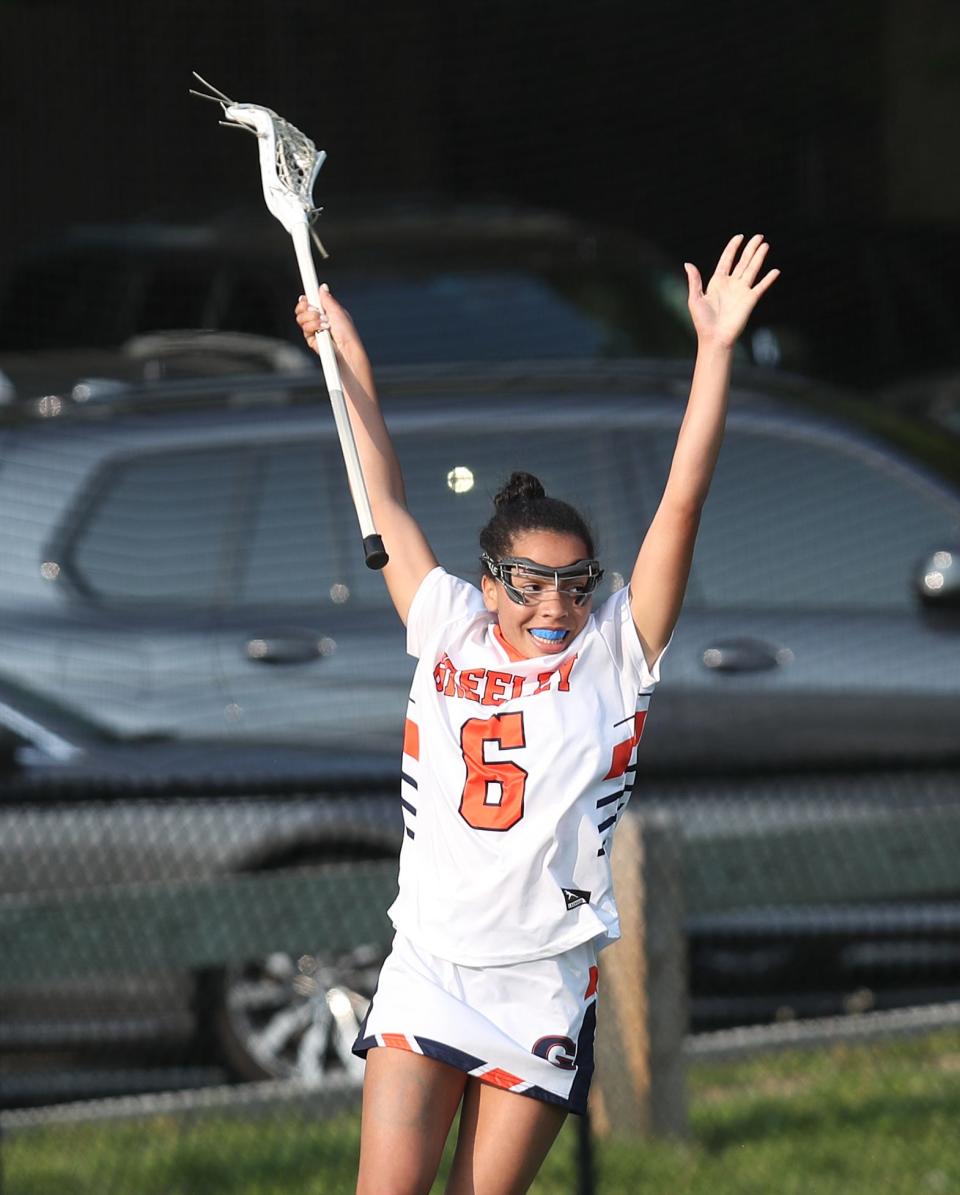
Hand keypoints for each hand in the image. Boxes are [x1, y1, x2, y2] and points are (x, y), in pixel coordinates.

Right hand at [294, 286, 364, 362]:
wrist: (346, 347)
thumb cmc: (346, 331)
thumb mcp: (337, 310)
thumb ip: (327, 299)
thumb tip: (322, 287)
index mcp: (324, 310)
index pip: (308, 301)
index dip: (305, 299)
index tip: (306, 298)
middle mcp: (317, 319)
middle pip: (300, 309)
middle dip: (306, 307)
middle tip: (316, 310)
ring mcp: (313, 329)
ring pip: (300, 318)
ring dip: (313, 318)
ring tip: (325, 322)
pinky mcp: (311, 339)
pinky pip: (304, 328)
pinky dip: (314, 326)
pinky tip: (323, 329)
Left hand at [684, 234, 779, 348]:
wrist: (715, 338)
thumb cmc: (702, 322)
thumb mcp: (695, 298)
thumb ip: (694, 280)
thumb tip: (688, 264)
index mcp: (717, 282)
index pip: (727, 260)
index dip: (733, 248)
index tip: (739, 237)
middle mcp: (731, 284)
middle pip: (743, 261)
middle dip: (750, 248)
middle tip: (759, 236)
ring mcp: (741, 291)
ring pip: (752, 269)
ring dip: (759, 257)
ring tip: (765, 245)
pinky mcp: (750, 300)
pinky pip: (761, 286)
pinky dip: (768, 279)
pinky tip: (775, 271)